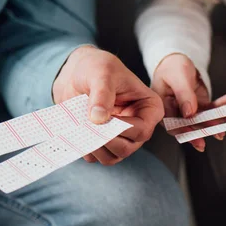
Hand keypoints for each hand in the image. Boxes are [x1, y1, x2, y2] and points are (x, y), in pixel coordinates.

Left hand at [53, 46, 163, 165]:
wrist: (76, 73)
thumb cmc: (97, 67)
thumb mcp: (102, 73)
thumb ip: (102, 94)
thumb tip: (99, 118)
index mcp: (149, 109)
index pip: (142, 130)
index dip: (122, 129)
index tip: (101, 118)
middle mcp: (138, 127)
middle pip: (126, 148)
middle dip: (105, 140)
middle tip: (87, 124)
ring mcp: (121, 138)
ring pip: (111, 157)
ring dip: (93, 146)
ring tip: (81, 126)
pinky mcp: (104, 144)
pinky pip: (95, 157)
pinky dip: (84, 148)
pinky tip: (77, 130)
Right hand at [152, 53, 225, 150]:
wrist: (177, 61)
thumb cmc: (171, 66)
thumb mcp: (176, 77)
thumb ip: (183, 94)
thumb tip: (189, 113)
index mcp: (164, 107)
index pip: (173, 124)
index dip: (185, 132)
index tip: (198, 138)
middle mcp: (175, 112)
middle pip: (191, 125)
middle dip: (207, 129)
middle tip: (220, 132)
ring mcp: (189, 111)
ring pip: (205, 119)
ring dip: (220, 119)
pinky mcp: (199, 106)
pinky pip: (212, 108)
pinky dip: (224, 105)